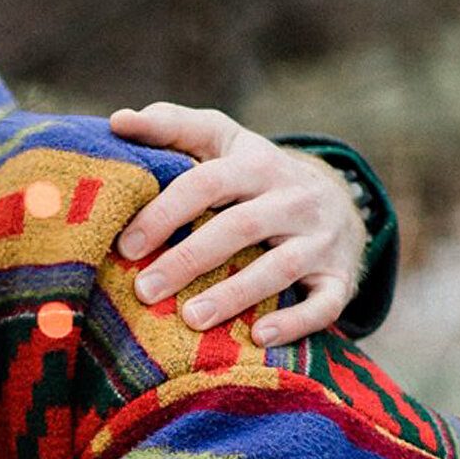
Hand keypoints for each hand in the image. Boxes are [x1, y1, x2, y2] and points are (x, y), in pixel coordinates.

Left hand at [109, 105, 367, 342]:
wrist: (338, 200)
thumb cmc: (258, 175)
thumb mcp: (224, 142)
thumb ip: (173, 127)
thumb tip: (118, 121)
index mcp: (259, 163)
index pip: (208, 181)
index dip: (166, 213)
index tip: (126, 244)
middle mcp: (295, 198)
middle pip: (240, 226)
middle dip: (189, 259)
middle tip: (145, 290)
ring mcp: (322, 239)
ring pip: (280, 266)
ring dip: (234, 295)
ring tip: (190, 319)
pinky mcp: (341, 278)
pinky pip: (324, 304)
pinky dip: (295, 323)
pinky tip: (258, 337)